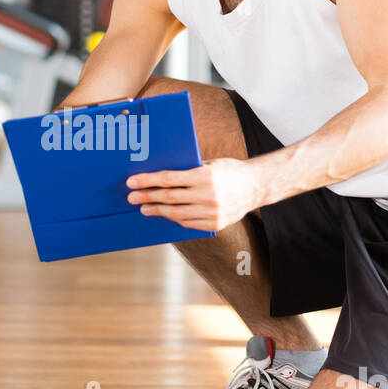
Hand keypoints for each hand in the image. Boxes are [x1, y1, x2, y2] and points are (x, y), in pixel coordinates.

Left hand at [126, 158, 262, 231]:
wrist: (256, 187)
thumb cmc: (230, 171)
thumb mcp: (210, 164)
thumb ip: (188, 170)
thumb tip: (160, 175)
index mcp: (205, 176)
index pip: (169, 179)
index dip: (148, 181)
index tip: (132, 182)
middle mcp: (208, 195)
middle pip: (169, 197)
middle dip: (147, 197)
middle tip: (132, 197)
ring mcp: (212, 212)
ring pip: (176, 213)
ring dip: (157, 211)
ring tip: (144, 208)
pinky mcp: (216, 224)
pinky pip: (188, 223)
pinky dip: (174, 219)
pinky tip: (165, 215)